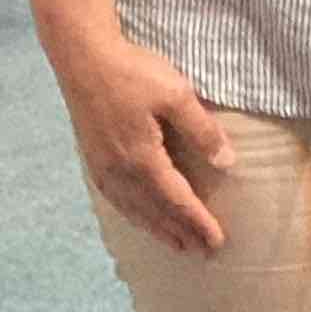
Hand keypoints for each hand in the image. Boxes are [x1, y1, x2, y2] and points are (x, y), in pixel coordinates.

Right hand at [55, 37, 234, 254]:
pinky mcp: (93, 157)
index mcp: (143, 158)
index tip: (217, 242)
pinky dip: (132, 214)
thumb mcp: (177, 95)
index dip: (198, 222)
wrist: (83, 58)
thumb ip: (202, 130)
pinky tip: (139, 216)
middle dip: (180, 233)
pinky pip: (116, 197)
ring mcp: (102, 166)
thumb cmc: (133, 71)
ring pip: (132, 208)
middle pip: (155, 211)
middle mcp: (120, 170)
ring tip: (176, 244)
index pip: (177, 200)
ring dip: (156, 229)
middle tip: (202, 253)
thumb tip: (227, 162)